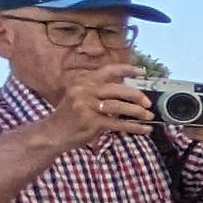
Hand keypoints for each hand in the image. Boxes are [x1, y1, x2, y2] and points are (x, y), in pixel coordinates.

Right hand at [35, 62, 155, 150]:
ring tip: (149, 116)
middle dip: (137, 96)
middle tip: (148, 103)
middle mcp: (83, 90)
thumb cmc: (71, 115)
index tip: (142, 71)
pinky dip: (134, 127)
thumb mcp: (81, 96)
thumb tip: (128, 91)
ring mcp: (86, 106)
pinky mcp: (91, 122)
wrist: (52, 133)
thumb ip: (99, 91)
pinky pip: (118, 123)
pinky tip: (145, 129)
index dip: (127, 69)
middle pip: (117, 89)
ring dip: (138, 112)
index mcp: (82, 81)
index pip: (108, 71)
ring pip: (119, 106)